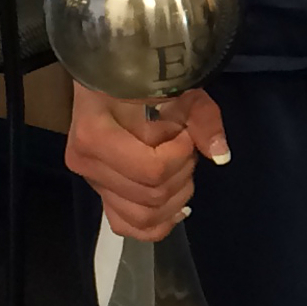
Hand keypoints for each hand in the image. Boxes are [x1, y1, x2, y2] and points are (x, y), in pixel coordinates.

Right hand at [65, 84, 229, 244]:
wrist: (112, 79)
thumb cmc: (142, 79)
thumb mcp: (178, 89)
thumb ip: (203, 119)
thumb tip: (220, 155)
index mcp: (95, 136)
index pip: (152, 169)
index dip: (179, 155)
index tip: (182, 132)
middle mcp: (86, 164)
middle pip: (150, 196)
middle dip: (181, 174)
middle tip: (184, 147)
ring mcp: (91, 182)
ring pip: (142, 217)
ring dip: (174, 198)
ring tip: (179, 168)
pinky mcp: (100, 193)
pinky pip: (127, 227)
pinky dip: (157, 223)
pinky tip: (176, 207)